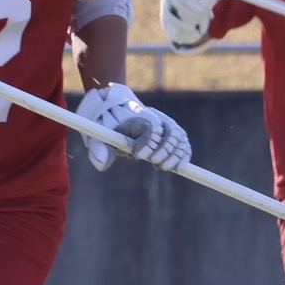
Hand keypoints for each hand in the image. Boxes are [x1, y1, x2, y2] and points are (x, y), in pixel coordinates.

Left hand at [75, 83, 191, 172]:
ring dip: (174, 155)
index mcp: (140, 116)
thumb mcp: (101, 138)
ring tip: (161, 168)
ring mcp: (169, 126)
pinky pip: (185, 145)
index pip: (152, 126)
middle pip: (170, 132)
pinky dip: (183, 156)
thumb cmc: (111, 131)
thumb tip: (102, 165)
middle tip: (154, 164)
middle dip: (163, 150)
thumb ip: (99, 149)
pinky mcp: (175, 136)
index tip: (137, 157)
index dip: (148, 142)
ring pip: (180, 138)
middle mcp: (158, 118)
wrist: (122, 119)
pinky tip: (177, 168)